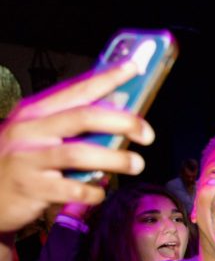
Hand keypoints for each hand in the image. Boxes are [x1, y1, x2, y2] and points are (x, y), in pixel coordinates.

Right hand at [0, 61, 152, 233]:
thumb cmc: (20, 162)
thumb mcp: (38, 135)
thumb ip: (70, 126)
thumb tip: (118, 116)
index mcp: (35, 112)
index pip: (77, 90)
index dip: (107, 78)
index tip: (133, 68)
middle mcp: (31, 131)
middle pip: (83, 117)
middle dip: (122, 122)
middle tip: (147, 133)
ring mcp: (29, 159)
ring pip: (80, 153)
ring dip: (115, 159)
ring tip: (136, 164)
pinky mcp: (32, 187)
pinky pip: (73, 189)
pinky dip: (93, 191)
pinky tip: (100, 191)